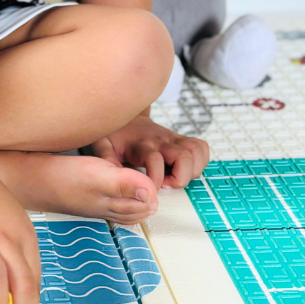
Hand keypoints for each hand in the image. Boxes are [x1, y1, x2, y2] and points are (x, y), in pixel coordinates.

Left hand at [90, 114, 208, 190]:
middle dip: (180, 177)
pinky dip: (200, 161)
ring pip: (196, 152)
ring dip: (192, 171)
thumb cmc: (115, 134)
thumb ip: (107, 161)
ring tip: (175, 178)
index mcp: (142, 145)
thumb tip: (114, 179)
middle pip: (184, 156)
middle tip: (166, 184)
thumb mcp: (103, 145)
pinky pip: (201, 148)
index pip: (154, 160)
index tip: (148, 188)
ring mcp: (173, 139)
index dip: (155, 179)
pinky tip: (185, 169)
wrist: (125, 115)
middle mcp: (161, 141)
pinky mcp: (181, 140)